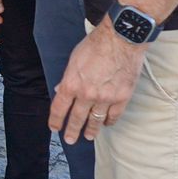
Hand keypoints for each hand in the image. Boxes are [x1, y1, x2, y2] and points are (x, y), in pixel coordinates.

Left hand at [48, 20, 148, 144]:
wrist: (121, 38)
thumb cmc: (96, 45)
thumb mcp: (74, 59)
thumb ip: (68, 78)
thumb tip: (60, 91)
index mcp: (71, 83)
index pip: (59, 108)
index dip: (56, 120)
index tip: (54, 128)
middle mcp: (86, 94)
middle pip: (76, 118)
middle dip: (71, 131)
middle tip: (70, 140)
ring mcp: (105, 98)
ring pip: (95, 120)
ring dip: (91, 130)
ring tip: (89, 136)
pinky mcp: (122, 97)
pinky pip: (114, 116)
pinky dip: (109, 121)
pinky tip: (106, 123)